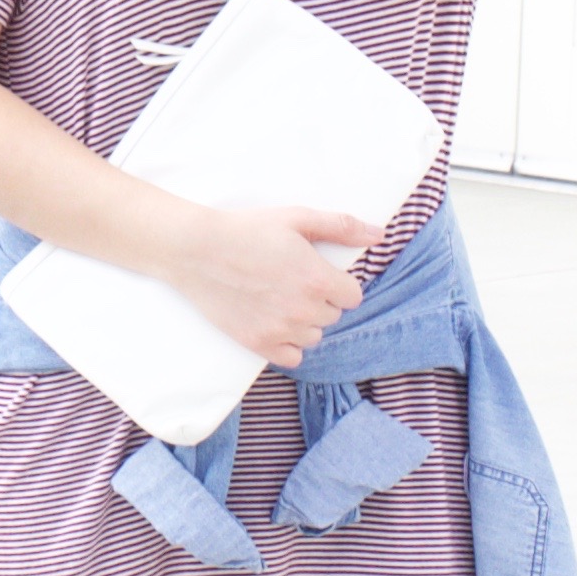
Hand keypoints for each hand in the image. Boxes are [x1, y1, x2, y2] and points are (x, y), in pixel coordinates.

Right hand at [161, 202, 374, 367]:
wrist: (197, 250)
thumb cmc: (247, 230)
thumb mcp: (296, 218)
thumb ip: (341, 227)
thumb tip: (379, 235)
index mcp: (317, 279)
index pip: (353, 296)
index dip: (338, 284)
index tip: (318, 273)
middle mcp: (303, 310)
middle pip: (332, 316)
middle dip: (320, 300)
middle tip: (293, 281)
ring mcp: (280, 331)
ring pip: (314, 337)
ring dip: (305, 322)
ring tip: (281, 300)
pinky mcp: (258, 344)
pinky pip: (292, 357)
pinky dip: (288, 344)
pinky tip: (275, 323)